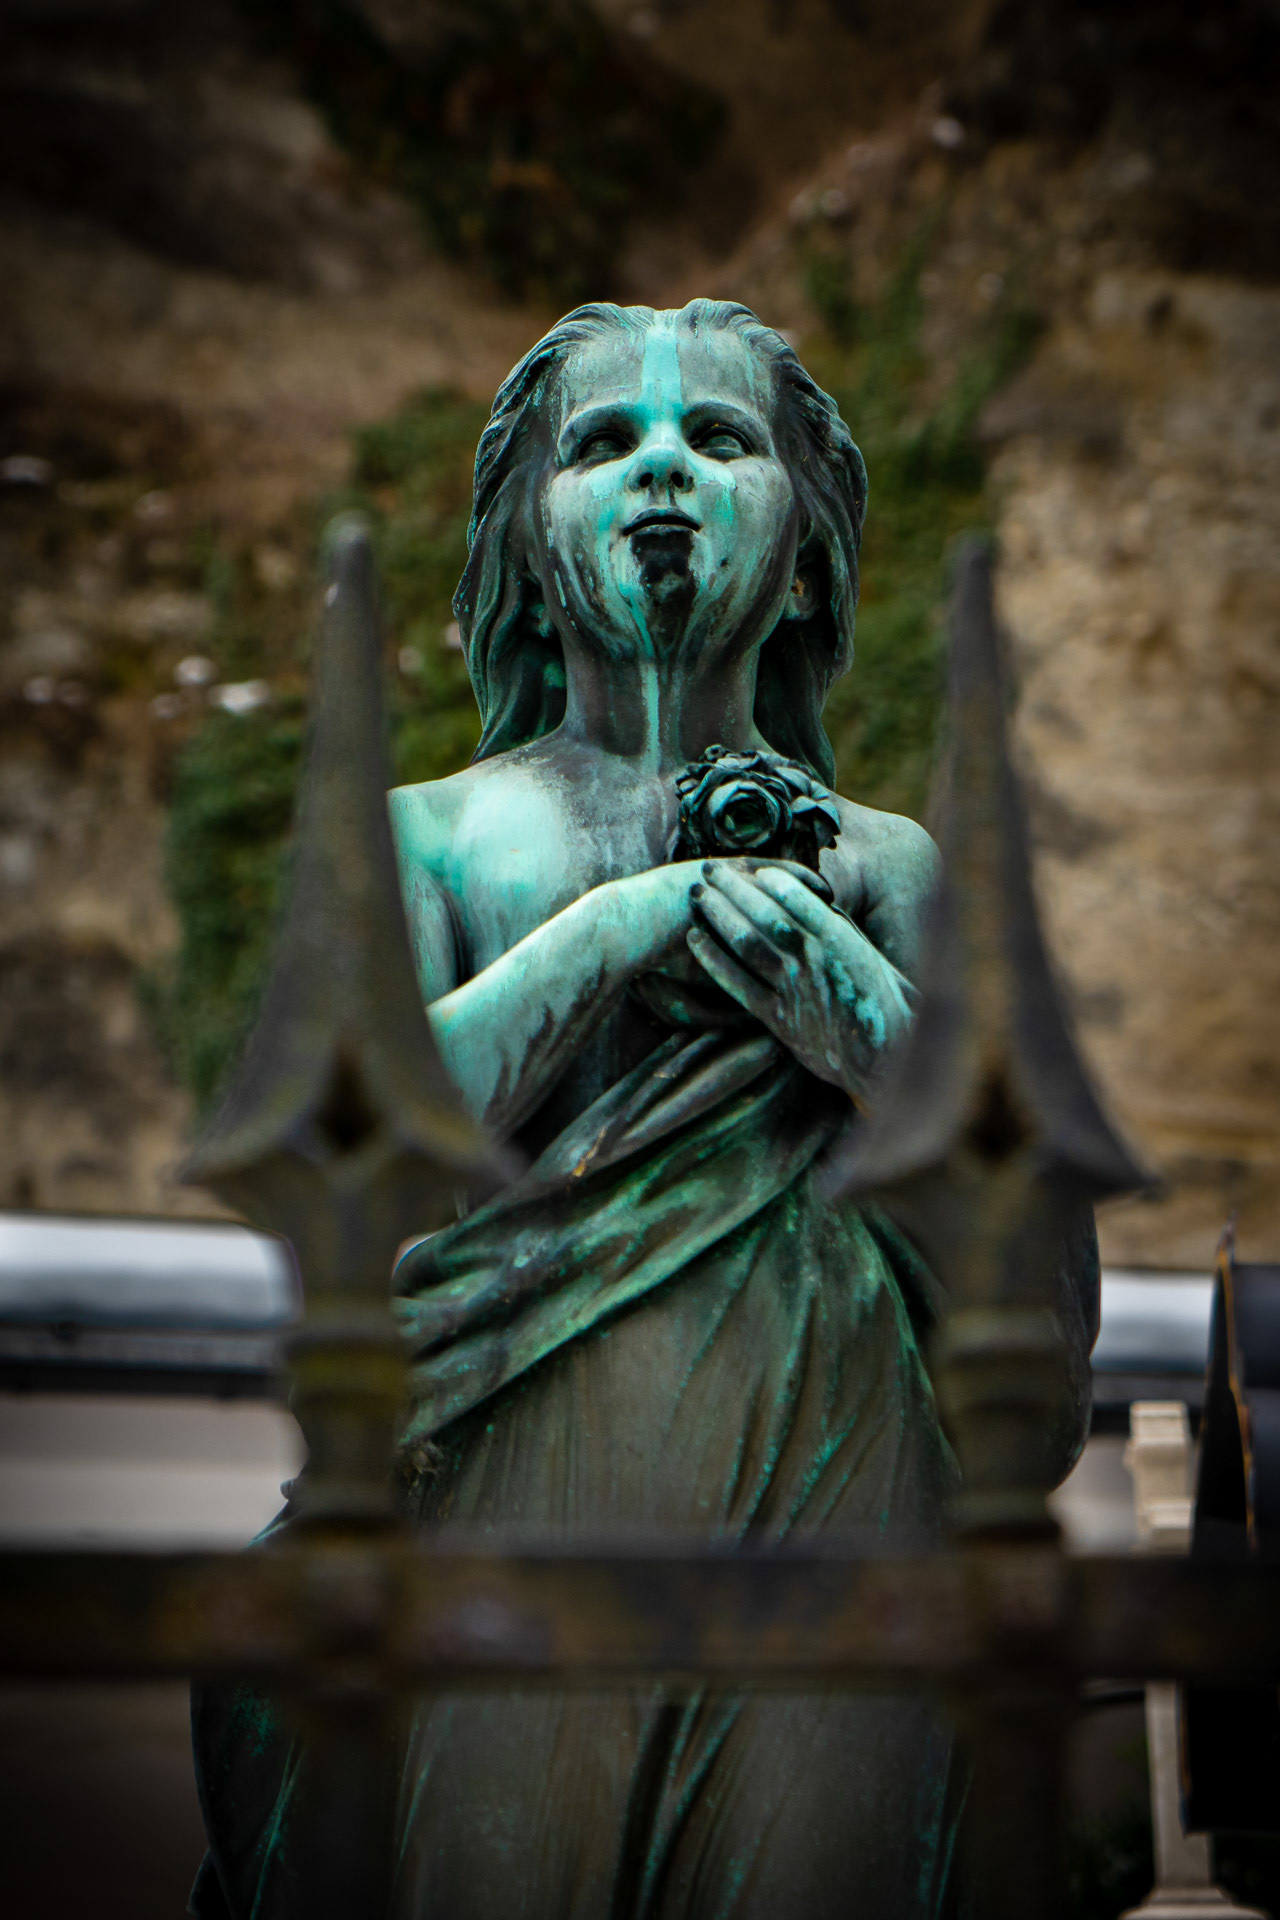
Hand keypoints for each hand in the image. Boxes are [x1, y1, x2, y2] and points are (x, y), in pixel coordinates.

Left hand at [687, 861, 915, 1099]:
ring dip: (718, 916)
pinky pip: (738, 985)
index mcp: (843, 942)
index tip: (752, 866)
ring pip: (747, 944)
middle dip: (734, 889)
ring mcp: (793, 991)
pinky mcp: (778, 1019)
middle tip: (709, 868)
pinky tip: (695, 940)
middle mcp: (814, 962)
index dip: (772, 880)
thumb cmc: (885, 1004)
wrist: (884, 1062)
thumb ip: (842, 930)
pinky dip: (714, 960)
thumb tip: (813, 900)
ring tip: (697, 896)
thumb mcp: (873, 957)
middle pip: (765, 916)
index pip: (799, 900)